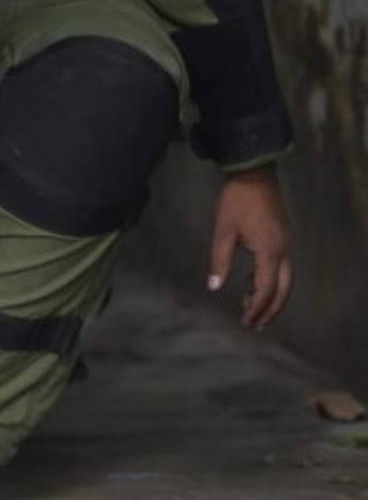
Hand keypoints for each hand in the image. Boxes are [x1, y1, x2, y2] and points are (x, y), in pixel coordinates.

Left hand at [207, 165, 292, 329]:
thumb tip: (213, 287)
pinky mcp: (283, 239)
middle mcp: (284, 251)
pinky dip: (270, 282)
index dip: (256, 308)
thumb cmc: (235, 202)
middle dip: (270, 309)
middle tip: (254, 325)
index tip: (245, 321)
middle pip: (283, 289)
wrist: (254, 174)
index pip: (266, 289)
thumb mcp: (223, 232)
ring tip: (252, 310)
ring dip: (272, 297)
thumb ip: (219, 261)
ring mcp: (286, 245)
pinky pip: (282, 268)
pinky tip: (251, 285)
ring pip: (286, 280)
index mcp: (269, 252)